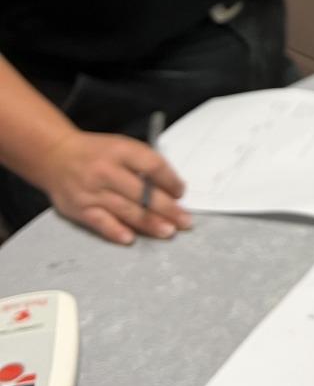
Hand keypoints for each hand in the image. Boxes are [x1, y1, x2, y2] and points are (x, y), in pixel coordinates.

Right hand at [37, 130, 192, 244]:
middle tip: (185, 221)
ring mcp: (92, 191)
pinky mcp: (80, 208)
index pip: (153, 166)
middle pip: (143, 193)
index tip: (181, 193)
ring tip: (169, 231)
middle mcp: (107, 171)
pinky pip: (100, 222)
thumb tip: (170, 189)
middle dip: (167, 209)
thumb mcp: (122, 147)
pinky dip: (115, 231)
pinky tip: (131, 239)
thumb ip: (143, 164)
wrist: (55, 155)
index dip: (170, 181)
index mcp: (122, 151)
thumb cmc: (97, 153)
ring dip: (149, 223)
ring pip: (126, 210)